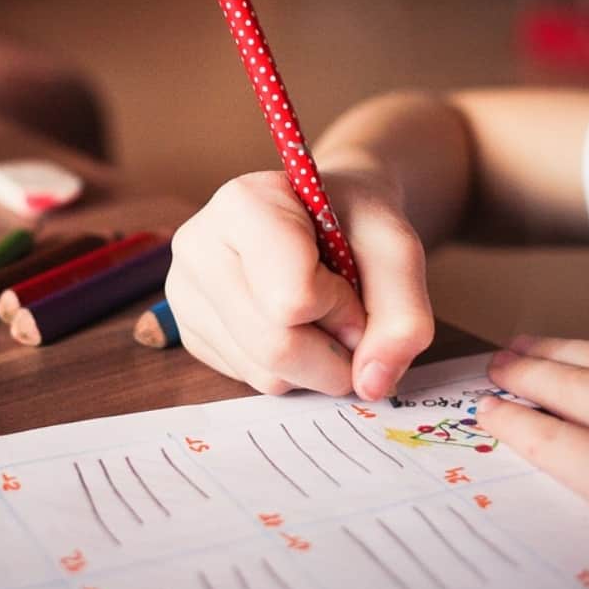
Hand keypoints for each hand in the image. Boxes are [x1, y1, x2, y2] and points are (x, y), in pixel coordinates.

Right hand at [165, 170, 432, 399]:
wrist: (326, 215)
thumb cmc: (355, 222)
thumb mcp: (397, 250)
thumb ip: (403, 315)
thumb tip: (371, 385)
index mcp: (242, 204)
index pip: (292, 299)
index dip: (341, 307)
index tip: (351, 282)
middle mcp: (197, 245)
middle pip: (275, 346)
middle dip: (333, 352)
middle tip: (349, 318)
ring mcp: (185, 292)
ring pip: (264, 373)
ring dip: (314, 364)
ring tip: (319, 316)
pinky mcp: (189, 332)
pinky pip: (249, 380)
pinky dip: (289, 369)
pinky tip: (291, 326)